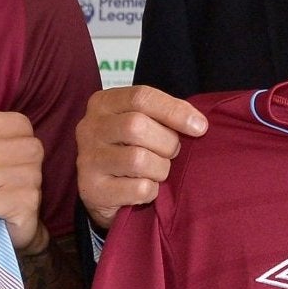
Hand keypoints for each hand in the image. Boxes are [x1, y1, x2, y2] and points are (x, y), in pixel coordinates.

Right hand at [75, 83, 207, 229]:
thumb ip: (165, 116)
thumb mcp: (143, 123)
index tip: (199, 126)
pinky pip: (138, 189)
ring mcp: (88, 159)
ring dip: (160, 169)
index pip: (141, 97)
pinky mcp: (92, 189)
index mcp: (103, 103)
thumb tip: (199, 124)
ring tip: (157, 171)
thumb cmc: (131, 148)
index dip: (174, 110)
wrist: (103, 191)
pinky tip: (146, 188)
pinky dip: (152, 190)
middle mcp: (89, 128)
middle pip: (137, 126)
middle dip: (167, 143)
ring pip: (138, 159)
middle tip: (172, 153)